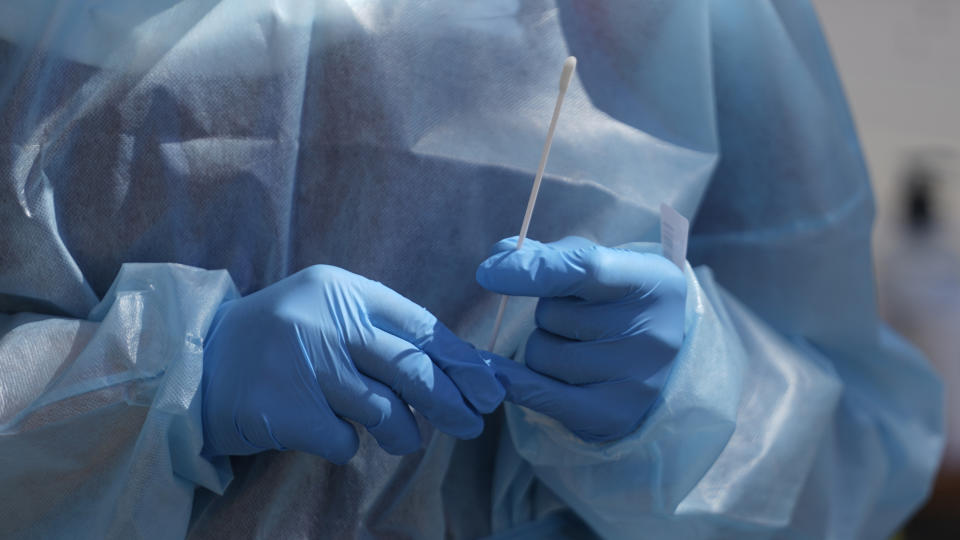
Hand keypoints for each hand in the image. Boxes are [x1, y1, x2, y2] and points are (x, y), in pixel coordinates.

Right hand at [202, 265, 504, 462]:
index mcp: (342, 289)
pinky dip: (348, 445)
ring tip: (404, 439)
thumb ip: (380, 331)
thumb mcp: (326, 312)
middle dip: (451, 401)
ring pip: (386, 410)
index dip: (460, 360)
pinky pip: (344, 440)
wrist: (196, 362)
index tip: (488, 387)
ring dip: (405, 432)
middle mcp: (326, 320)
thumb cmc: (278, 340)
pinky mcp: (287, 410)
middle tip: (472, 424)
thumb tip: (456, 371)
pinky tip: (331, 433)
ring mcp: (305, 364)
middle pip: (411, 368)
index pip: (419, 325)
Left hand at [476, 237, 685, 441]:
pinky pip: (539, 395)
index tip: (489, 273)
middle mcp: (654, 333)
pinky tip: (500, 375)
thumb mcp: (597, 265)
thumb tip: (499, 257)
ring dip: (541, 347)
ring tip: (572, 347)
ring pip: (542, 355)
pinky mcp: (613, 416)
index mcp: (654, 282)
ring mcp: (636, 380)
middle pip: (553, 315)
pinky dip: (514, 382)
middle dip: (547, 313)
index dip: (533, 270)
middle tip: (574, 319)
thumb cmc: (616, 301)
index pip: (586, 269)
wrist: (656, 360)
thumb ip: (549, 256)